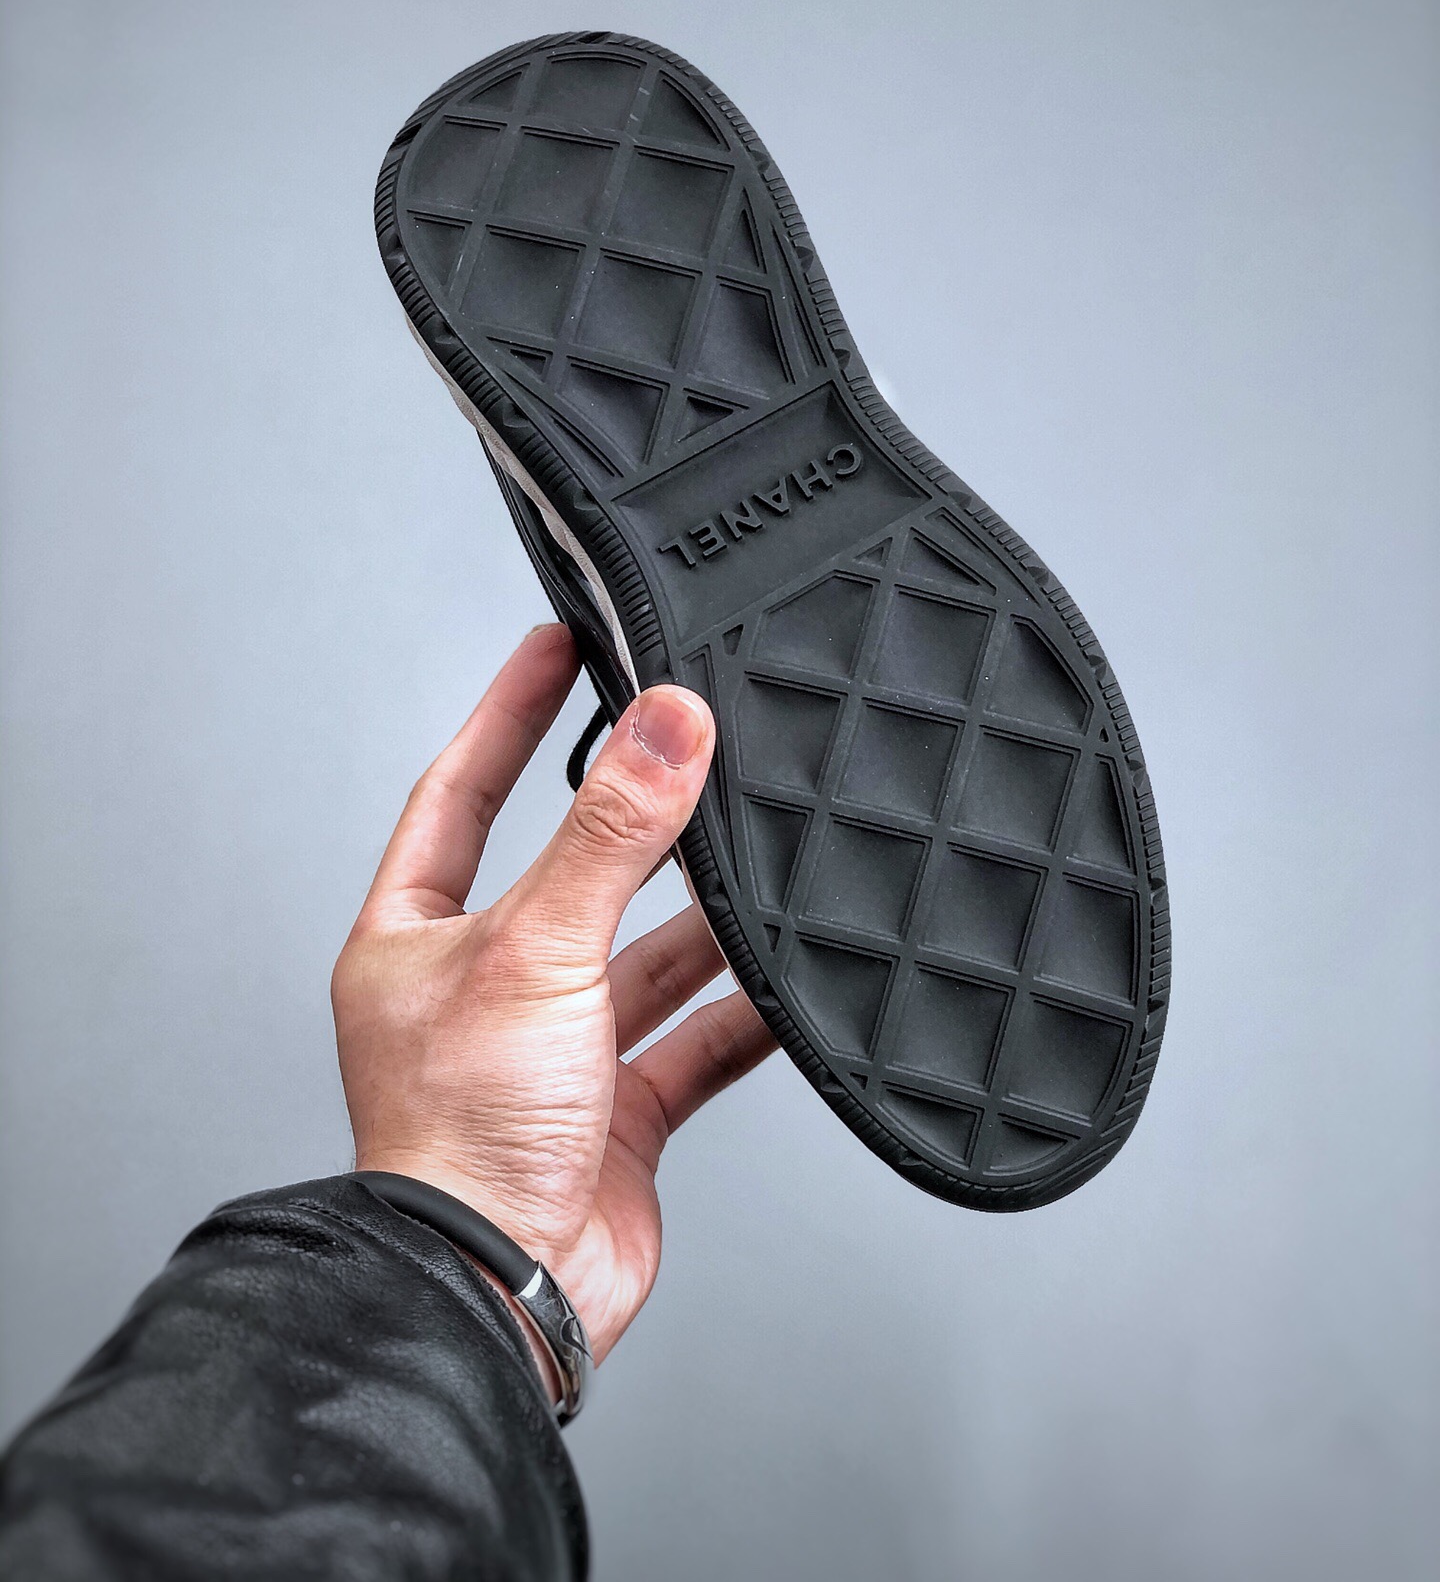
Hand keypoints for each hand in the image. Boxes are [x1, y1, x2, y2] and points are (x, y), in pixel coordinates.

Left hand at [332, 624, 775, 1363]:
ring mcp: (551, 1053)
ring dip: (700, 919)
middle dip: (629, 816)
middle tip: (682, 735)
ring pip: (642, 958)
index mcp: (415, 940)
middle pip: (568, 872)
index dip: (507, 713)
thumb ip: (610, 833)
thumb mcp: (537, 949)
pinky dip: (742, 1013)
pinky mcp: (614, 1112)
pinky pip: (693, 1042)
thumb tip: (666, 724)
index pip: (461, 793)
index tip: (555, 643)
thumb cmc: (461, 1138)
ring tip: (758, 852)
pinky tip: (788, 982)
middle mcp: (481, 990)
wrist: (502, 1291)